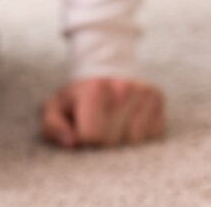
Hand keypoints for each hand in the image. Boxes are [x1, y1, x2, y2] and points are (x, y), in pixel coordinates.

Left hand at [40, 77, 164, 148]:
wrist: (104, 68)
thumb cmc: (78, 96)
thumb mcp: (56, 107)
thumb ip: (52, 126)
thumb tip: (70, 143)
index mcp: (94, 90)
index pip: (93, 136)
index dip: (84, 137)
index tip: (82, 126)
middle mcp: (122, 89)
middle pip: (113, 141)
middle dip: (103, 139)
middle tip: (98, 122)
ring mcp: (143, 93)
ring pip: (134, 141)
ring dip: (122, 138)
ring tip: (113, 120)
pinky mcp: (157, 98)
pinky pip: (152, 135)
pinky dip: (140, 133)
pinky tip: (129, 118)